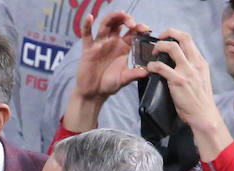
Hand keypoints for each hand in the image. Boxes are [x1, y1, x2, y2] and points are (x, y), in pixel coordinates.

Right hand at [63, 11, 149, 130]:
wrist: (94, 94)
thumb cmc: (109, 85)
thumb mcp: (124, 79)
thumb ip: (134, 74)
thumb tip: (147, 72)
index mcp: (123, 48)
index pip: (132, 32)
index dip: (138, 27)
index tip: (144, 29)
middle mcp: (112, 43)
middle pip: (119, 23)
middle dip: (126, 19)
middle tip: (131, 23)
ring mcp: (100, 44)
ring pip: (106, 24)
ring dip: (112, 17)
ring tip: (119, 14)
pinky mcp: (89, 48)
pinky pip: (87, 34)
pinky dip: (87, 25)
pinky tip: (90, 17)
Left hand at [145, 30, 231, 159]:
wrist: (204, 116)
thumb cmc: (200, 101)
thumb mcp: (201, 79)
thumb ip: (192, 69)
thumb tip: (178, 63)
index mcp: (200, 63)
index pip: (189, 40)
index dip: (176, 34)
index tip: (167, 37)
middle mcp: (195, 64)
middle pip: (183, 38)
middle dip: (167, 34)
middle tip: (158, 40)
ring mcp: (187, 72)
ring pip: (172, 48)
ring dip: (159, 47)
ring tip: (153, 54)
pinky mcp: (178, 82)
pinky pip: (162, 67)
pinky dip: (153, 65)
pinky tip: (150, 68)